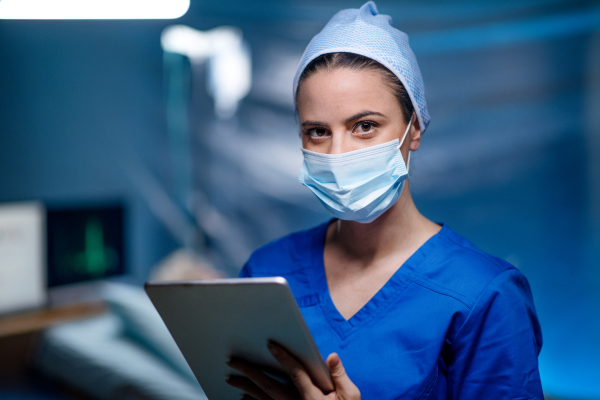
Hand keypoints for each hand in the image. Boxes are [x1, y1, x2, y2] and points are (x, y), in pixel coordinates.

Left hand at [226, 342, 360, 399]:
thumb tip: (331, 356)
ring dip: (245, 389)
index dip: (283, 358)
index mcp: (312, 397)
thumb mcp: (350, 397)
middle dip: (250, 372)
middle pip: (269, 387)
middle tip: (233, 361)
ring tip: (231, 378)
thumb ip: (340, 376)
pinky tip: (243, 398)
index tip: (270, 345)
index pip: (295, 373)